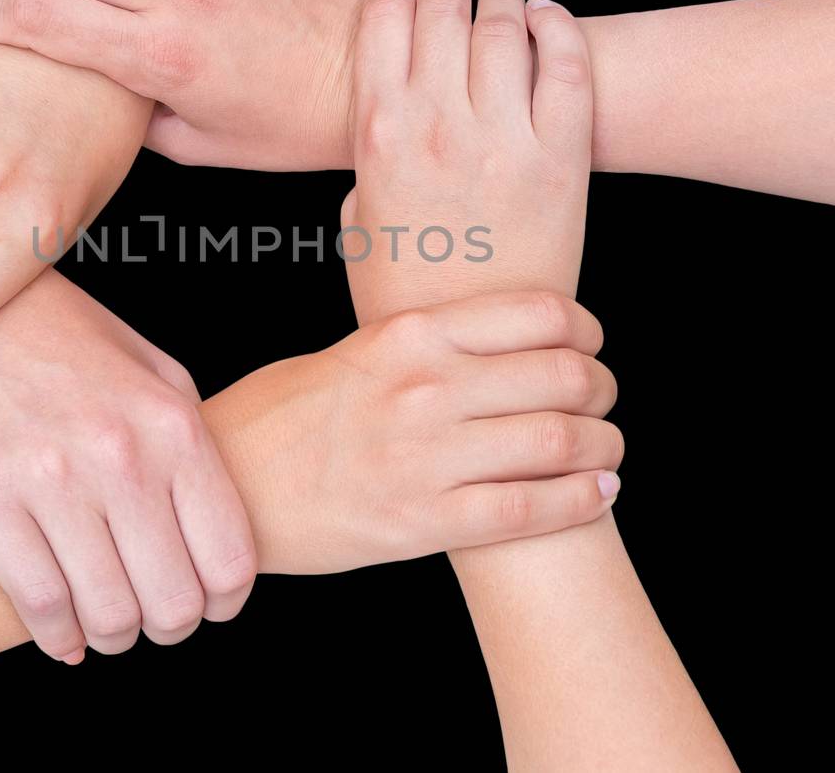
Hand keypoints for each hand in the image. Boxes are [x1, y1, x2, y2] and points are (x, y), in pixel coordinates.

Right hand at [0, 270, 254, 661]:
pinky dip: (59, 638)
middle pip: (173, 602)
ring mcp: (52, 482)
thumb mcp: (160, 376)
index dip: (225, 603)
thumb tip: (216, 538)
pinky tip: (65, 635)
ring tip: (110, 626)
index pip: (229, 561)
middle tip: (156, 620)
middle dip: (171, 627)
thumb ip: (195, 451)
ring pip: (109, 615)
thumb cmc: (75, 347)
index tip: (210, 605)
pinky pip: (40, 605)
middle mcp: (121, 458)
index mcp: (175, 429)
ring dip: (116, 638)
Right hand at [213, 289, 621, 573]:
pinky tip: (599, 494)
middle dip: (603, 389)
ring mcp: (423, 455)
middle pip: (563, 376)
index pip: (539, 314)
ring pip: (558, 441)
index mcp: (407, 334)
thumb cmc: (283, 415)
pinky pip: (527, 508)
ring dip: (604, 445)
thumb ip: (421, 341)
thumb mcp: (352, 351)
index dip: (587, 330)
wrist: (226, 485)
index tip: (592, 345)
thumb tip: (495, 336)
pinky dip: (581, 500)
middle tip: (604, 401)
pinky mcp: (420, 520)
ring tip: (608, 451)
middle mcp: (423, 387)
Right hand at [342, 0, 594, 320]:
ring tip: (504, 10)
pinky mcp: (561, 159)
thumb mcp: (358, 218)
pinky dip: (557, 25)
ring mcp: (503, 140)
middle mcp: (437, 126)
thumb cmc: (409, 289)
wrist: (471, 352)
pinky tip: (547, 20)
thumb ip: (369, 153)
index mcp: (377, 134)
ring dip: (501, 2)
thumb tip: (386, 105)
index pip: (382, 14)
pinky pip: (568, 62)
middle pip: (444, 4)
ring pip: (504, 22)